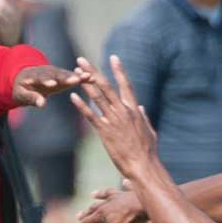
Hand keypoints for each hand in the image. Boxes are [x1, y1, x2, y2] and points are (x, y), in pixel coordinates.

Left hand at [10, 61, 93, 109]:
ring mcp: (55, 73)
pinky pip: (72, 77)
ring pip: (66, 74)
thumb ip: (31, 98)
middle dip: (66, 77)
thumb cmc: (21, 89)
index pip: (40, 78)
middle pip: (56, 74)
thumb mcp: (21, 95)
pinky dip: (81, 77)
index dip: (46, 80)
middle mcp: (46, 72)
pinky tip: (92, 78)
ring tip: (88, 77)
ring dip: (77, 76)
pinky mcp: (62, 76)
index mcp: (33, 76)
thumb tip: (42, 104)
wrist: (26, 78)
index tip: (52, 84)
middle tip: (75, 79)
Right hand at [67, 184, 146, 222]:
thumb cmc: (131, 219)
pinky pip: (127, 187)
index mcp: (102, 213)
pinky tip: (125, 182)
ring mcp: (121, 196)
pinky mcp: (133, 192)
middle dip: (86, 213)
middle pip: (94, 208)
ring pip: (107, 195)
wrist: (147, 203)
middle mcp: (109, 203)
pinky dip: (125, 185)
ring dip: (99, 195)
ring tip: (93, 195)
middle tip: (78, 216)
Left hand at [70, 55, 160, 180]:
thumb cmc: (148, 151)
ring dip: (84, 83)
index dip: (119, 70)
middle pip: (106, 86)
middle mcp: (123, 111)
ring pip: (97, 97)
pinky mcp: (105, 132)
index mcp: (134, 110)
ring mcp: (113, 121)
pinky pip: (91, 116)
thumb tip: (140, 108)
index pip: (126, 85)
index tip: (113, 57)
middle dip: (92, 71)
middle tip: (81, 60)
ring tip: (73, 73)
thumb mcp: (148, 131)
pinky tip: (73, 97)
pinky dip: (81, 105)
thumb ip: (143, 117)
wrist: (143, 166)